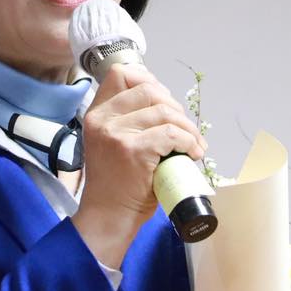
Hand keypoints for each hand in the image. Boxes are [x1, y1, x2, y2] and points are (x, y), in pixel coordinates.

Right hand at [71, 60, 205, 270]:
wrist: (108, 216)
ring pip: (164, 112)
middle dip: (174, 106)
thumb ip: (125, 120)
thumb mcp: (109, 142)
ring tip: (193, 144)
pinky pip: (171, 134)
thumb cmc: (115, 183)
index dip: (148, 80)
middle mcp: (103, 120)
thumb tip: (164, 103)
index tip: (164, 100)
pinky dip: (188, 141)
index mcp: (96, 114)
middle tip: (185, 129)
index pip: (121, 74)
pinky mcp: (134, 151)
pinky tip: (192, 153)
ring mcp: (117, 134)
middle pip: (149, 89)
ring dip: (187, 128)